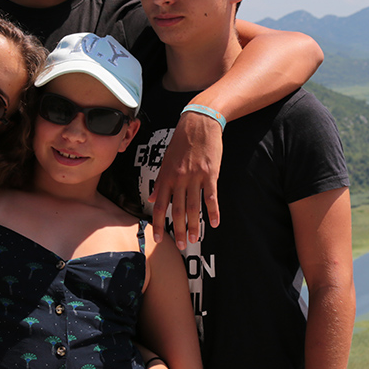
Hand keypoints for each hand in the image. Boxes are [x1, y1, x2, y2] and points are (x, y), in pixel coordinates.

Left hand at [150, 111, 222, 247]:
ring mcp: (195, 177)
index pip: (159, 205)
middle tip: (180, 245)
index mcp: (166, 176)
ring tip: (194, 239)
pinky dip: (213, 211)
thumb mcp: (166, 159)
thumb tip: (153, 197)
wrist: (199, 123)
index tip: (158, 238)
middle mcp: (179, 178)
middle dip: (177, 230)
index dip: (158, 223)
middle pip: (177, 210)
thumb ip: (161, 180)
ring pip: (193, 207)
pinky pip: (211, 197)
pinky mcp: (210, 174)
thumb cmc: (182, 141)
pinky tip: (214, 223)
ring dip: (194, 225)